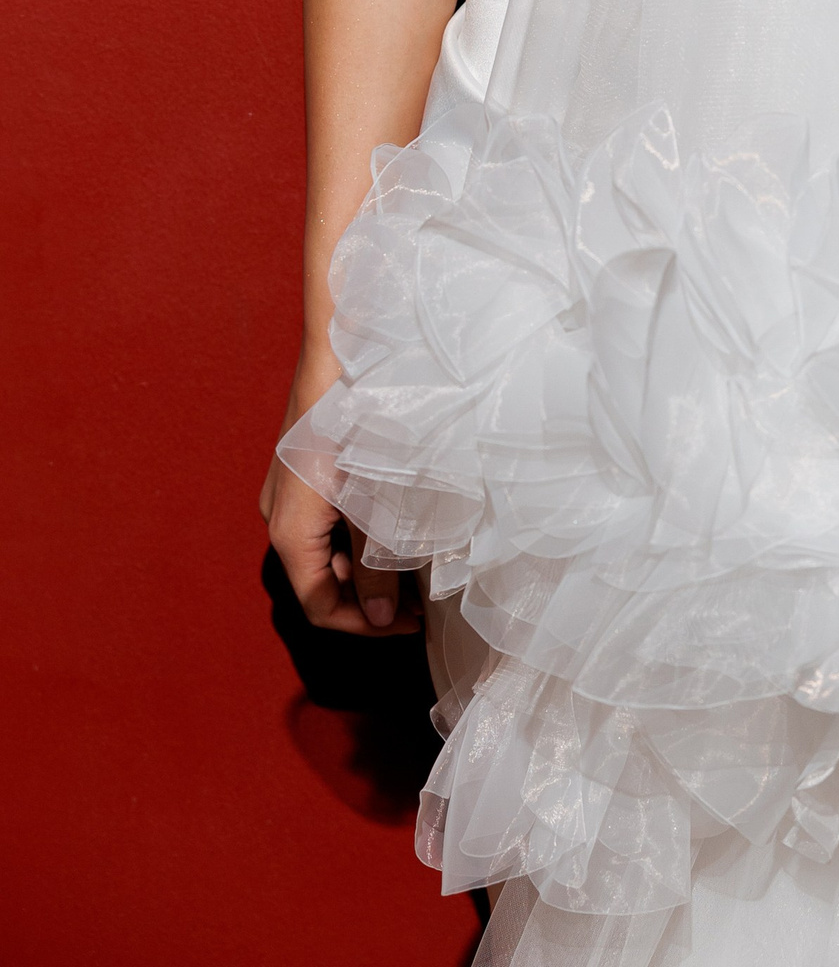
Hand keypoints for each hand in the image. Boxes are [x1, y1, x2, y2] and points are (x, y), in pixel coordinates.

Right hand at [260, 351, 419, 636]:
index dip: (367, 626)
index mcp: (289, 532)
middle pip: (319, 581)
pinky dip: (357, 534)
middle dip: (370, 594)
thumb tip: (382, 618)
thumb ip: (375, 565)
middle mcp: (278, 517)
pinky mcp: (299, 472)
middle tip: (421, 594)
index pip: (319, 607)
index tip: (413, 623)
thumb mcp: (374, 502)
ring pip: (323, 551)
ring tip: (414, 560)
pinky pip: (324, 522)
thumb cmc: (358, 424)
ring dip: (366, 564)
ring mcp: (286, 493)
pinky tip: (392, 521)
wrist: (339, 351)